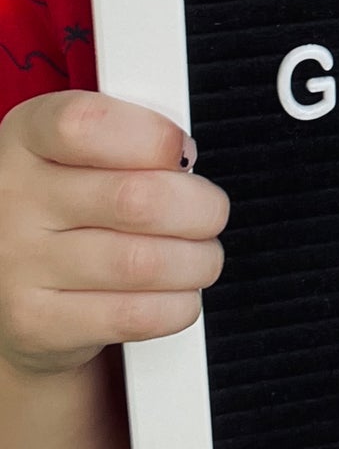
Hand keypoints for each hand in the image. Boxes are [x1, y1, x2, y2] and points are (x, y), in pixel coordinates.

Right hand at [0, 91, 228, 376]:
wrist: (9, 283)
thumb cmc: (64, 204)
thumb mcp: (80, 149)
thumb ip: (132, 138)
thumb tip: (183, 157)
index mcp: (28, 137)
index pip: (86, 124)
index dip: (154, 137)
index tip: (183, 153)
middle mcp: (14, 200)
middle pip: (137, 199)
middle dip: (201, 207)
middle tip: (209, 211)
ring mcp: (19, 266)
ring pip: (144, 263)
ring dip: (197, 260)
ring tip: (199, 255)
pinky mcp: (38, 324)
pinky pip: (136, 315)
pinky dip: (178, 303)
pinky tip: (176, 291)